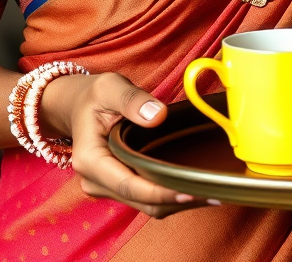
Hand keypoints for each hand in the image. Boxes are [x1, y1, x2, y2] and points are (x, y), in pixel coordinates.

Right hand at [40, 72, 216, 217]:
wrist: (78, 105)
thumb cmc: (94, 95)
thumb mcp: (110, 87)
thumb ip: (133, 100)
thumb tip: (157, 116)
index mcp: (90, 160)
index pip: (130, 186)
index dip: (161, 192)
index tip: (191, 190)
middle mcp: (95, 181)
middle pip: (141, 201)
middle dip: (176, 200)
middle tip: (213, 192)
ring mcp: (106, 186)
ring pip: (146, 205)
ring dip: (175, 201)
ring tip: (209, 190)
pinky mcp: (118, 185)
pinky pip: (145, 198)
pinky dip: (168, 195)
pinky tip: (193, 186)